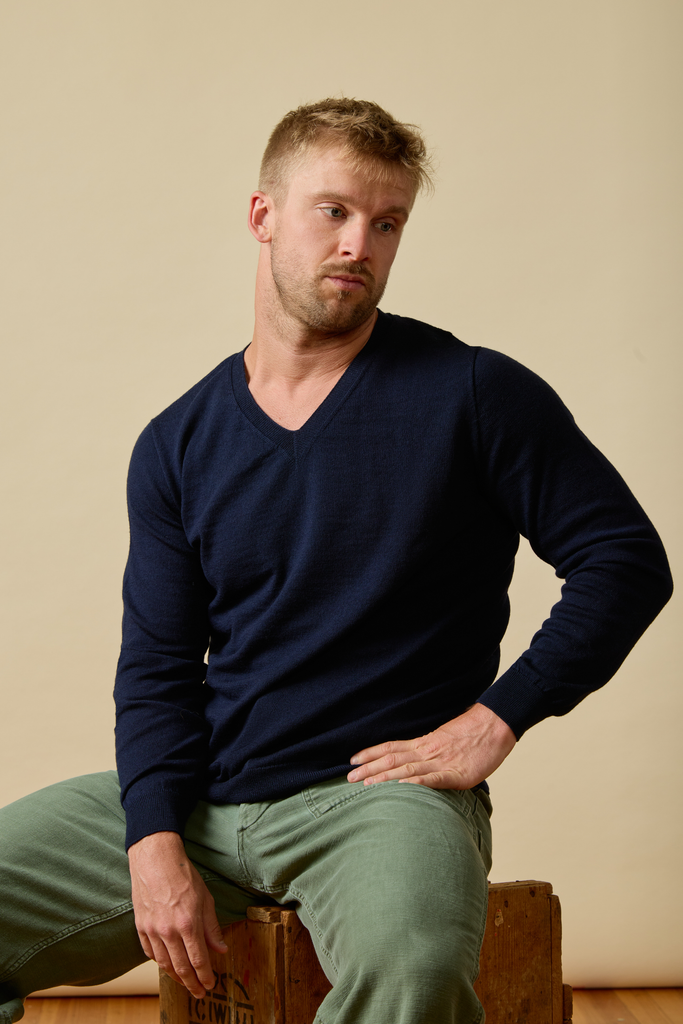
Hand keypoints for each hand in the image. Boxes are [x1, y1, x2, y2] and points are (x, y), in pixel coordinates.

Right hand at [128, 831, 226, 997]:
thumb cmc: (183, 875)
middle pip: (181, 968)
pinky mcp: (141, 927)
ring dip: (176, 978)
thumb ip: (212, 927)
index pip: (199, 960)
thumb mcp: (205, 898)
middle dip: (192, 984)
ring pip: (165, 964)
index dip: (205, 976)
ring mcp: (152, 930)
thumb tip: (221, 949)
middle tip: (200, 993)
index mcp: (188, 924)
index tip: (210, 985)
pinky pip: (150, 953)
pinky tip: (167, 965)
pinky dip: (160, 963)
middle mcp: (169, 931)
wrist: (155, 859)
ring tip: (185, 983)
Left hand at [347, 703, 515, 789]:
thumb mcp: (446, 740)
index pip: (391, 747)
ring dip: (383, 778)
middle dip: (369, 769)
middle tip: (347, 778)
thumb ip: (430, 751)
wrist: (495, 725)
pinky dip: (415, 784)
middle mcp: (427, 751)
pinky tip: (401, 789)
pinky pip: (432, 780)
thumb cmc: (474, 733)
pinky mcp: (456, 774)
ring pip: (406, 770)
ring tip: (365, 785)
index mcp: (424, 742)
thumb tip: (416, 761)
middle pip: (391, 759)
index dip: (370, 753)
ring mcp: (440, 762)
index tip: (352, 759)